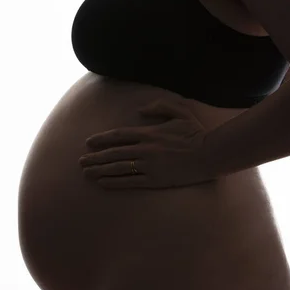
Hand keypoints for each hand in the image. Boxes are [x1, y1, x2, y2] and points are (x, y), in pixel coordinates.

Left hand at [79, 98, 216, 189]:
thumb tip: (141, 110)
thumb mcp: (180, 112)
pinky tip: (103, 182)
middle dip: (95, 157)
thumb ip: (159, 107)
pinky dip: (114, 182)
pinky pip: (130, 181)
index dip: (102, 139)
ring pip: (118, 168)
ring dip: (100, 170)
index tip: (88, 142)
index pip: (119, 135)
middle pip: (113, 153)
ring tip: (86, 173)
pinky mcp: (155, 180)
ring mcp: (149, 166)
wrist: (210, 154)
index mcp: (149, 133)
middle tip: (80, 161)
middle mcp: (145, 149)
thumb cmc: (196, 133)